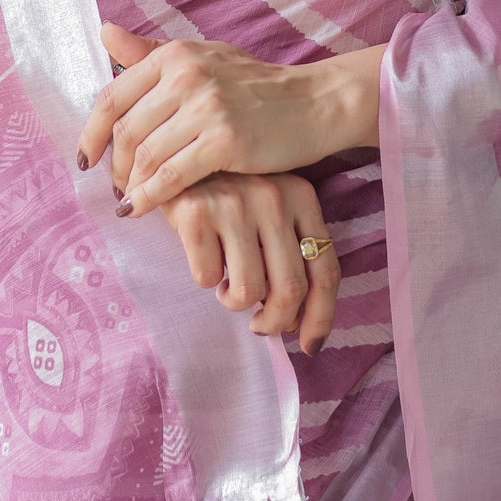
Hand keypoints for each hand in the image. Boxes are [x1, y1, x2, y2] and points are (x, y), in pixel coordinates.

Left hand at [77, 22, 385, 216]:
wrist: (314, 102)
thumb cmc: (256, 84)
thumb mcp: (203, 56)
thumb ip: (150, 51)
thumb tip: (104, 32)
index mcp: (174, 54)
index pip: (112, 96)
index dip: (91, 133)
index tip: (86, 158)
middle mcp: (185, 75)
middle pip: (125, 131)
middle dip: (112, 165)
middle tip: (115, 185)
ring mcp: (205, 107)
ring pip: (144, 155)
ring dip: (129, 184)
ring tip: (129, 199)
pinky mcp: (224, 141)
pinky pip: (171, 176)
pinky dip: (148, 198)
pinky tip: (140, 210)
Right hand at [161, 172, 340, 354]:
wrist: (175, 155)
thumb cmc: (229, 192)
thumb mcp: (271, 207)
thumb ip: (290, 250)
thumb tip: (299, 321)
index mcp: (301, 196)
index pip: (325, 270)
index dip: (321, 316)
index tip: (310, 344)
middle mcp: (274, 197)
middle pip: (291, 289)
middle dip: (276, 322)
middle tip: (260, 325)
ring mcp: (235, 203)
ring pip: (248, 291)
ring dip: (235, 302)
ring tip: (227, 284)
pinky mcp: (196, 212)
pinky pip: (208, 278)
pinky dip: (206, 280)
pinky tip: (204, 258)